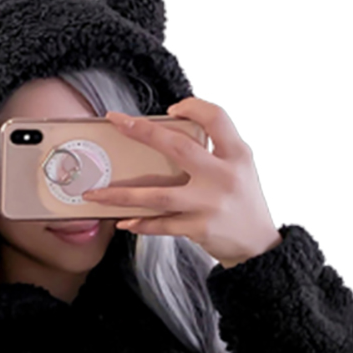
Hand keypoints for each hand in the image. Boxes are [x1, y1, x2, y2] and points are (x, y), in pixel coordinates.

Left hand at [81, 97, 282, 267]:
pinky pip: (162, 225)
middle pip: (178, 148)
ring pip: (158, 195)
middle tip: (116, 122)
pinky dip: (140, 223)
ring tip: (95, 193)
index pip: (215, 117)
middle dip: (143, 132)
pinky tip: (123, 220)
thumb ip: (214, 150)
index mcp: (237, 154)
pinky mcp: (199, 228)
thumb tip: (167, 134)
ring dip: (123, 194)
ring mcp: (210, 204)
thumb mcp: (240, 167)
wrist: (257, 245)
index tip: (170, 111)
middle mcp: (224, 176)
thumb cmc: (242, 201)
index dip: (192, 107)